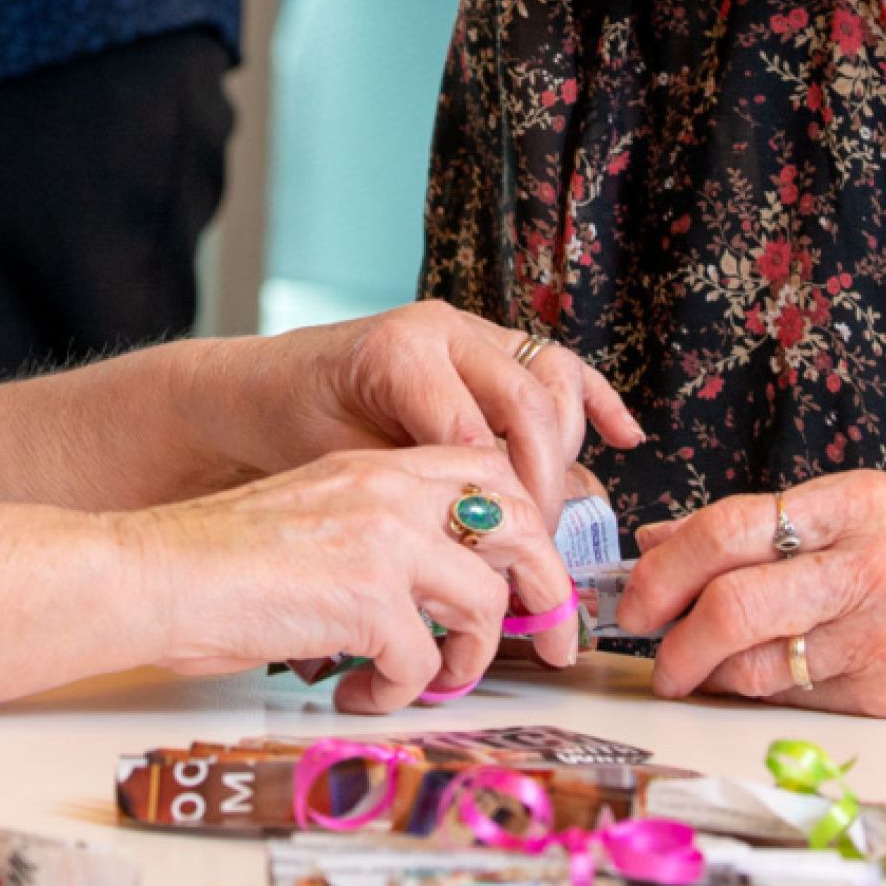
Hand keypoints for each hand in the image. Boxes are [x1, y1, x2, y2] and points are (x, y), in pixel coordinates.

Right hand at [117, 445, 578, 712]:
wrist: (150, 574)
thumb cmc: (216, 563)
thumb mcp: (316, 520)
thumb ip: (383, 537)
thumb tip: (447, 598)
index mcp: (378, 466)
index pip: (491, 477)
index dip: (528, 533)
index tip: (536, 586)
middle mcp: (390, 492)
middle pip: (519, 527)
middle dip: (547, 592)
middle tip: (555, 644)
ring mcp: (383, 541)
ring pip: (485, 603)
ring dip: (468, 659)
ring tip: (427, 681)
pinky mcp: (365, 598)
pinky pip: (424, 662)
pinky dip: (402, 691)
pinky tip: (359, 694)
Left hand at [232, 301, 643, 529]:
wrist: (261, 386)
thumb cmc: (290, 427)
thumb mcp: (341, 466)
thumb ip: (414, 490)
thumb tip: (478, 544)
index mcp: (402, 354)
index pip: (479, 433)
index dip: (502, 501)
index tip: (510, 555)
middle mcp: (444, 330)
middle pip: (530, 405)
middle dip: (544, 483)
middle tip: (539, 544)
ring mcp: (470, 330)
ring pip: (553, 382)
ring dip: (566, 451)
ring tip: (553, 511)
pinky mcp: (486, 342)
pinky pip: (557, 366)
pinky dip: (594, 402)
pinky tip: (624, 437)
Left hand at [617, 469, 885, 718]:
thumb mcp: (876, 512)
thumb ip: (775, 526)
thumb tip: (665, 538)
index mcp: (860, 502)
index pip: (730, 527)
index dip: (665, 566)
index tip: (637, 593)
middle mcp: (871, 566)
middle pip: (729, 603)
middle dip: (666, 632)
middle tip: (646, 645)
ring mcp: (882, 637)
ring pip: (753, 663)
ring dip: (704, 673)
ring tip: (690, 669)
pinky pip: (794, 696)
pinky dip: (760, 691)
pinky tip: (755, 681)